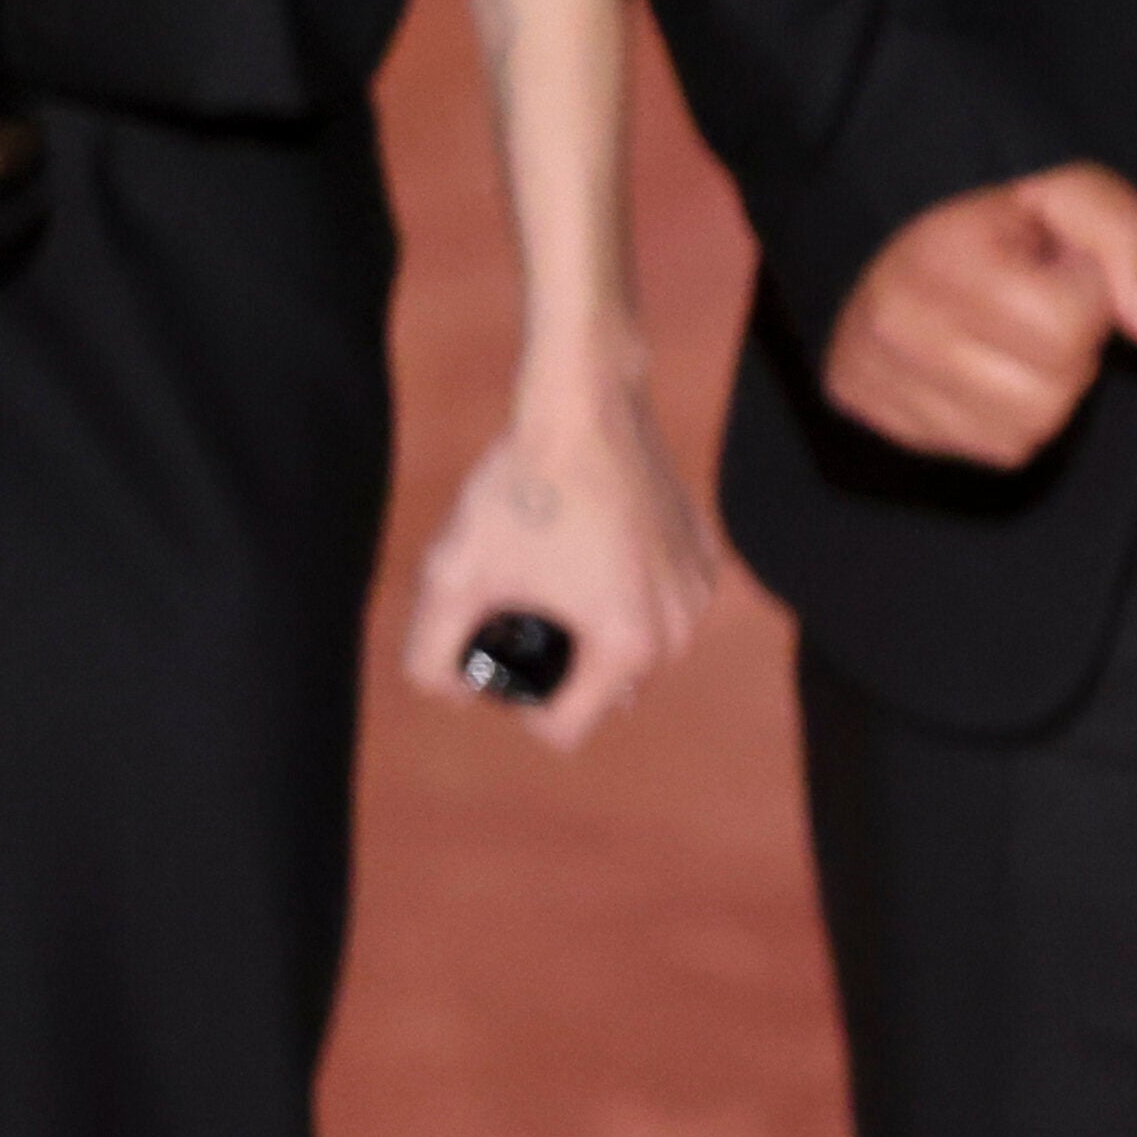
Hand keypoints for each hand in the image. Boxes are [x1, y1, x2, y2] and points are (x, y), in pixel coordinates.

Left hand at [396, 366, 726, 750]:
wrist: (586, 406)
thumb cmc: (523, 488)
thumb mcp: (452, 577)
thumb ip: (431, 658)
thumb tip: (448, 695)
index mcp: (626, 648)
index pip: (562, 730)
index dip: (511, 699)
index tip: (495, 638)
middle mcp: (677, 633)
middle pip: (599, 693)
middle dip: (556, 662)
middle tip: (519, 595)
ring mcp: (698, 596)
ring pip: (628, 649)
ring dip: (589, 628)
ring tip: (556, 566)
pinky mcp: (705, 561)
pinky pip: (655, 606)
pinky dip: (622, 592)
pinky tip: (592, 542)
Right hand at [820, 164, 1136, 466]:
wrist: (904, 258)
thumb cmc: (1006, 233)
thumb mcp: (1074, 203)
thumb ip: (1130, 243)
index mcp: (941, 251)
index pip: (1062, 325)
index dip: (1088, 300)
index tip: (1063, 273)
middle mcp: (896, 317)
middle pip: (1051, 387)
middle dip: (1073, 350)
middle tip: (1041, 311)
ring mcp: (880, 373)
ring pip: (1030, 426)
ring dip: (1050, 390)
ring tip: (1017, 341)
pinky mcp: (882, 417)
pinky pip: (1000, 449)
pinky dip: (1016, 419)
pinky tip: (992, 374)